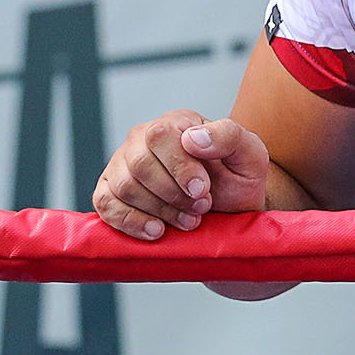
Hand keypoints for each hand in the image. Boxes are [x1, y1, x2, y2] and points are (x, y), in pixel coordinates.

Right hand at [93, 110, 271, 240]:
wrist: (232, 207)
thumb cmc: (239, 176)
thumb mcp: (250, 153)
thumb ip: (229, 136)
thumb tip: (193, 138)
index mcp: (176, 123)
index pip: (160, 136)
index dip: (179, 167)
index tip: (202, 191)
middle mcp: (142, 139)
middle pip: (139, 165)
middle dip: (173, 194)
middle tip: (200, 209)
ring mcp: (122, 165)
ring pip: (124, 187)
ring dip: (159, 210)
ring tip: (188, 220)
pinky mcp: (110, 191)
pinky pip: (105, 204)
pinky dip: (130, 221)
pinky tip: (156, 231)